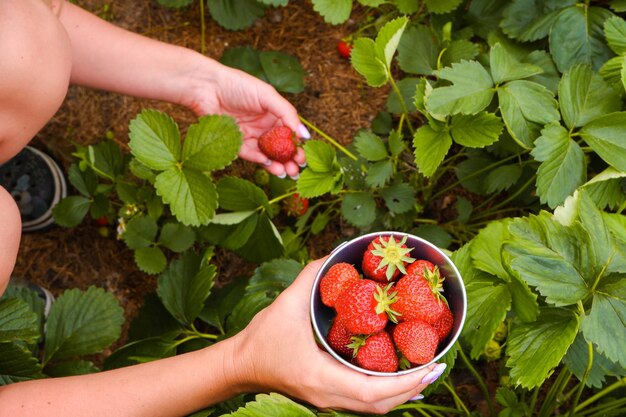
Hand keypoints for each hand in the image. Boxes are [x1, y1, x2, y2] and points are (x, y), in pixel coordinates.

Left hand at [185, 61, 308, 178]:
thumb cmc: (237, 84)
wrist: (206, 86)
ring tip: (285, 173)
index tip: (303, 158)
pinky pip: (249, 154)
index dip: (297, 147)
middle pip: (280, 148)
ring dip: (277, 165)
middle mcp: (262, 126)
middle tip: (296, 171)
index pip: (290, 134)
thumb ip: (287, 113)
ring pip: (266, 154)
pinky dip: (259, 160)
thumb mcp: (267, 95)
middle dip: (289, 161)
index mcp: (273, 114)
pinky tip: (268, 164)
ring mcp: (249, 135)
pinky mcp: (234, 143)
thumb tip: (305, 135)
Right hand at [231, 258, 442, 414]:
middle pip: (380, 406)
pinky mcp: (326, 398)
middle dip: (413, 388)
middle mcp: (327, 396)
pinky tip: (398, 379)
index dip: (406, 381)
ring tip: (424, 373)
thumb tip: (336, 256)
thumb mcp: (286, 303)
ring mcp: (327, 402)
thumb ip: (313, 277)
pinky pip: (363, 404)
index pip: (372, 391)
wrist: (240, 366)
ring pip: (374, 409)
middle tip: (437, 368)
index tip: (431, 366)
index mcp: (320, 377)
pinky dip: (386, 394)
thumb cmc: (261, 338)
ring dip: (402, 394)